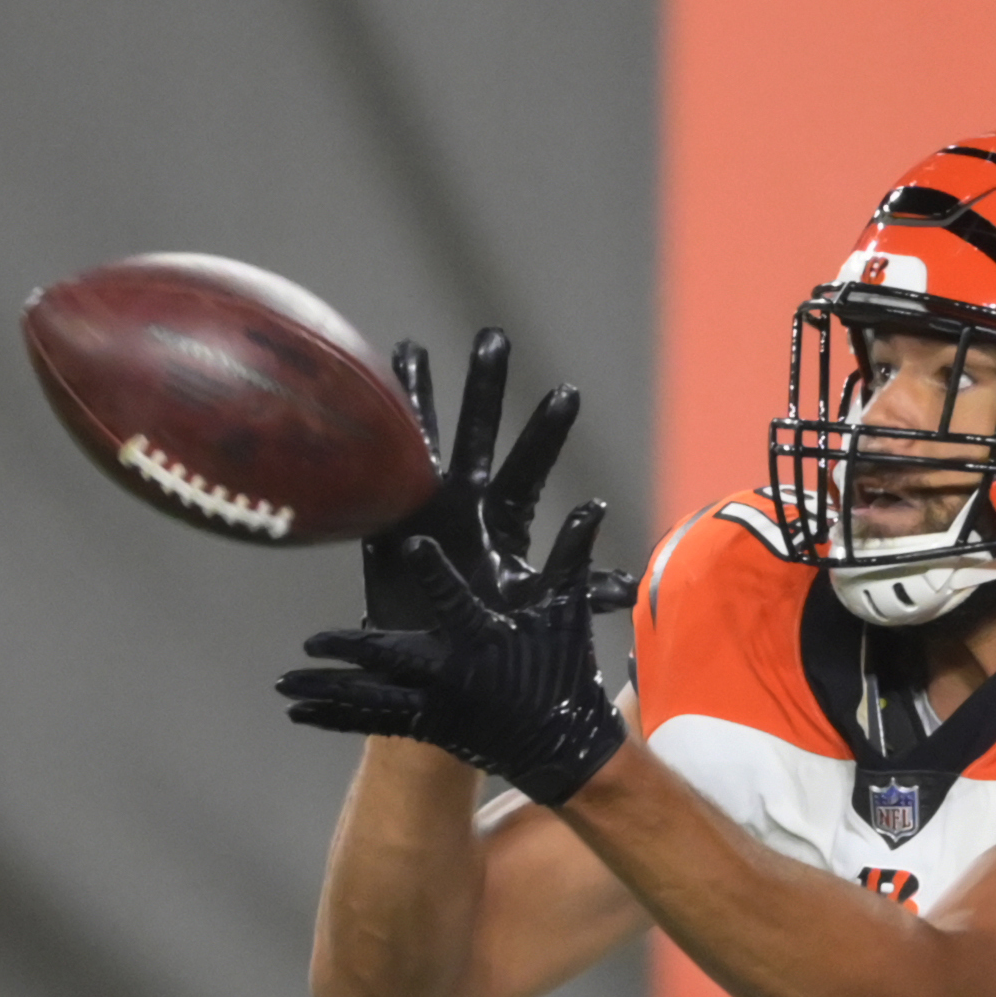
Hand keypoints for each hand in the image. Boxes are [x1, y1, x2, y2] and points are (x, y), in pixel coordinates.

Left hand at [280, 504, 625, 804]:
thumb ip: (568, 559)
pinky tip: (301, 713)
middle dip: (348, 647)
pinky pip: (372, 722)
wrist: (566, 748)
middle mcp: (452, 674)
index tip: (415, 548)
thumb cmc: (565, 674)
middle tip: (311, 642)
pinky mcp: (429, 728)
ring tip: (284, 685)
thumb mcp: (566, 613)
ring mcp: (436, 706)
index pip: (457, 598)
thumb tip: (591, 508)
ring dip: (325, 690)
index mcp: (483, 639)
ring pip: (371, 697)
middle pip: (389, 657)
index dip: (437, 572)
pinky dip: (334, 717)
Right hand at [367, 330, 630, 626]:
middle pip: (479, 433)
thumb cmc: (489, 633)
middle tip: (494, 337)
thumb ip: (575, 590)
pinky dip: (376, 434)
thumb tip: (628, 591)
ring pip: (425, 437)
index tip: (566, 391)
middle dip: (485, 389)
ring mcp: (426, 500)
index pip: (528, 465)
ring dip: (420, 394)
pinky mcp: (388, 515)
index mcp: (505, 518)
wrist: (433, 659)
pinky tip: (366, 396)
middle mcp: (468, 499)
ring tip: (413, 348)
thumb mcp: (535, 608)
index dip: (545, 432)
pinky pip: (381, 465)